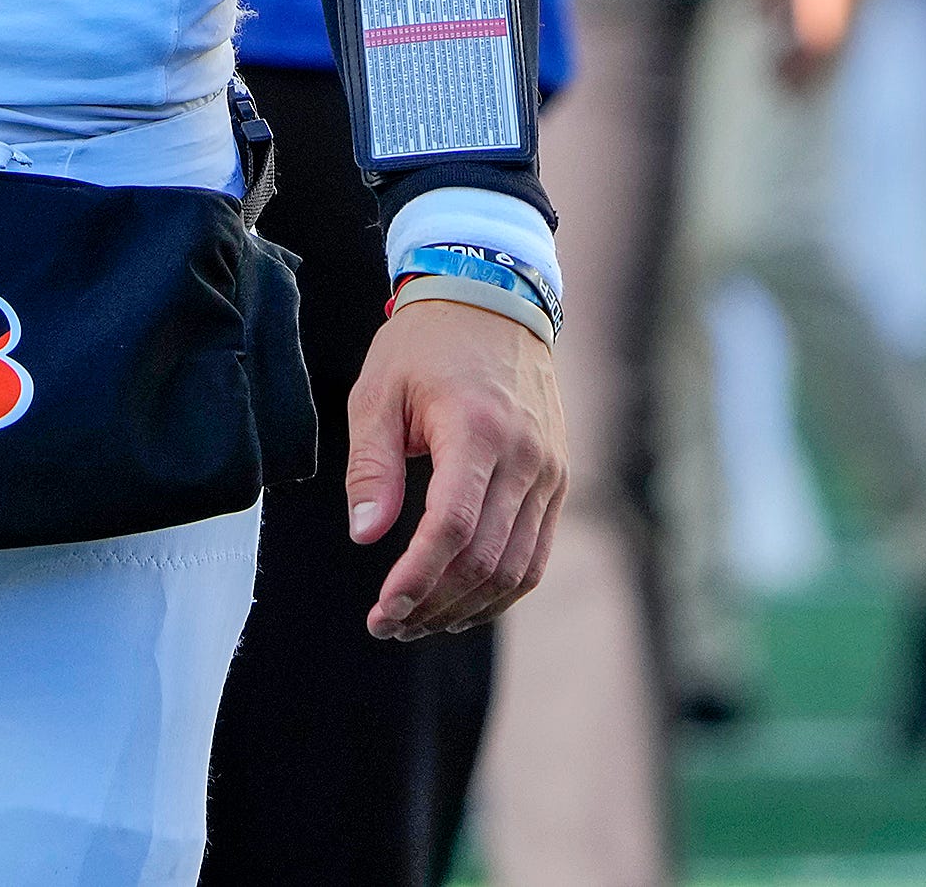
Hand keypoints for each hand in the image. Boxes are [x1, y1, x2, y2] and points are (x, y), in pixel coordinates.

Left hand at [349, 292, 565, 640]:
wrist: (493, 300)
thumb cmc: (425, 345)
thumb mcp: (379, 391)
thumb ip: (371, 466)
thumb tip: (367, 535)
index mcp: (476, 430)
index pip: (452, 528)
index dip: (417, 578)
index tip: (383, 609)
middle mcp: (525, 457)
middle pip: (486, 559)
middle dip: (435, 603)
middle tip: (390, 624)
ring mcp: (550, 472)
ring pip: (517, 568)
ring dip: (468, 607)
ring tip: (419, 621)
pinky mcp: (558, 480)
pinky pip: (535, 553)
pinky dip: (501, 588)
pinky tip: (462, 601)